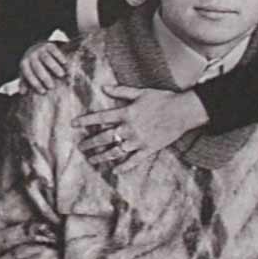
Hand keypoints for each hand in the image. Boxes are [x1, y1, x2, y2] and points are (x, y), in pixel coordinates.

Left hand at [21, 31, 76, 92]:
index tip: (43, 92)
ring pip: (46, 59)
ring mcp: (40, 50)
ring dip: (54, 67)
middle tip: (52, 86)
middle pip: (37, 68)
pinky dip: (59, 57)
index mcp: (24, 64)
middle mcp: (31, 56)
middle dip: (44, 78)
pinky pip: (54, 51)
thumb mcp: (26, 71)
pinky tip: (64, 63)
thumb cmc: (32, 64)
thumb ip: (24, 82)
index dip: (35, 83)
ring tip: (61, 75)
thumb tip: (22, 93)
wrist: (36, 46)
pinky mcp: (49, 45)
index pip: (28, 75)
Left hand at [77, 82, 208, 172]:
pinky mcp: (149, 149)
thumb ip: (121, 91)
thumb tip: (104, 87)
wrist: (184, 111)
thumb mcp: (141, 93)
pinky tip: (115, 170)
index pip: (100, 118)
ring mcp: (138, 140)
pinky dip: (124, 166)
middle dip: (90, 143)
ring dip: (102, 156)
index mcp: (126, 113)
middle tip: (81, 147)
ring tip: (92, 160)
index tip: (73, 124)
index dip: (85, 121)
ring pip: (115, 151)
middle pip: (104, 137)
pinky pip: (134, 160)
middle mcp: (129, 128)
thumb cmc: (163, 99)